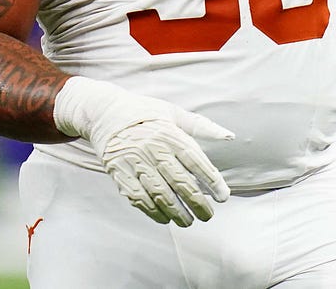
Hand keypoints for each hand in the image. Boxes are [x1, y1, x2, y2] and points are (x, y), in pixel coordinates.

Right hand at [54, 76, 232, 225]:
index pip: (195, 161)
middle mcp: (153, 148)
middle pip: (180, 181)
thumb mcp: (174, 113)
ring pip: (160, 194)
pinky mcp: (119, 172)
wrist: (105, 112)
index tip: (223, 197)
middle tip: (207, 216)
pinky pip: (138, 198)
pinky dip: (153, 212)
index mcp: (169, 133)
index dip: (212, 181)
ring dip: (177, 212)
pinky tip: (165, 218)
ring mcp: (134, 162)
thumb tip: (229, 136)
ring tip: (188, 222)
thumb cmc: (145, 113)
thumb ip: (202, 126)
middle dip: (197, 203)